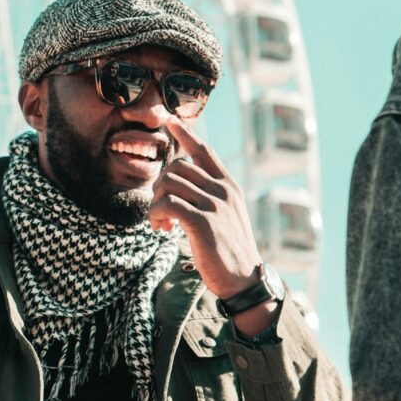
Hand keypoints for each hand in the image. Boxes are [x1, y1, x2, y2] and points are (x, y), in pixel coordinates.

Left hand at [150, 119, 262, 298]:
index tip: (170, 120)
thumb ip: (210, 199)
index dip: (186, 133)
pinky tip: (162, 229)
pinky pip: (168, 205)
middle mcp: (223, 191)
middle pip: (178, 167)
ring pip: (169, 184)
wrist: (245, 279)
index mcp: (229, 186)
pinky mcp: (203, 223)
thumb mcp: (227, 217)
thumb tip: (181, 188)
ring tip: (161, 223)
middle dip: (160, 187)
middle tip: (160, 211)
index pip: (205, 151)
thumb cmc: (231, 251)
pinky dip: (156, 215)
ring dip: (155, 203)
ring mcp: (214, 206)